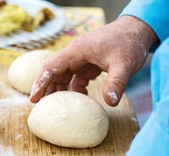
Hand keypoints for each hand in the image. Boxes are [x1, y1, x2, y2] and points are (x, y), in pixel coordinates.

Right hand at [30, 16, 157, 105]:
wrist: (139, 30)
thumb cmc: (129, 42)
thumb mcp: (124, 64)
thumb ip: (116, 83)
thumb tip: (110, 103)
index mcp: (76, 51)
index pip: (51, 67)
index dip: (40, 83)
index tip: (34, 98)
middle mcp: (75, 54)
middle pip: (53, 72)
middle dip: (46, 88)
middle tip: (40, 105)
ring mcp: (81, 59)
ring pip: (63, 75)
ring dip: (60, 89)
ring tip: (57, 106)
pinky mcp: (89, 64)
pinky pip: (76, 78)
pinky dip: (76, 89)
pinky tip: (82, 97)